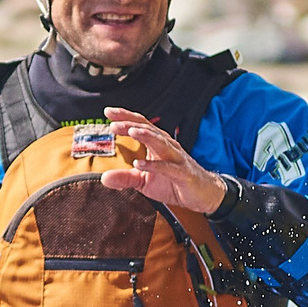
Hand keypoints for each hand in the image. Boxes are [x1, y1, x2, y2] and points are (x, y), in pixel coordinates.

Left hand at [102, 106, 227, 214]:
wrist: (203, 194)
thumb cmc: (174, 183)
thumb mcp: (144, 182)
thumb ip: (125, 178)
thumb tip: (104, 178)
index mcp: (158, 144)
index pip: (141, 125)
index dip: (125, 117)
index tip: (108, 112)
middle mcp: (167, 146)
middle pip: (148, 130)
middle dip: (130, 125)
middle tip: (114, 123)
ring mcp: (177, 158)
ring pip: (160, 143)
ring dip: (145, 136)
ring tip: (130, 132)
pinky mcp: (183, 173)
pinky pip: (167, 167)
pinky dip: (153, 165)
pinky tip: (140, 164)